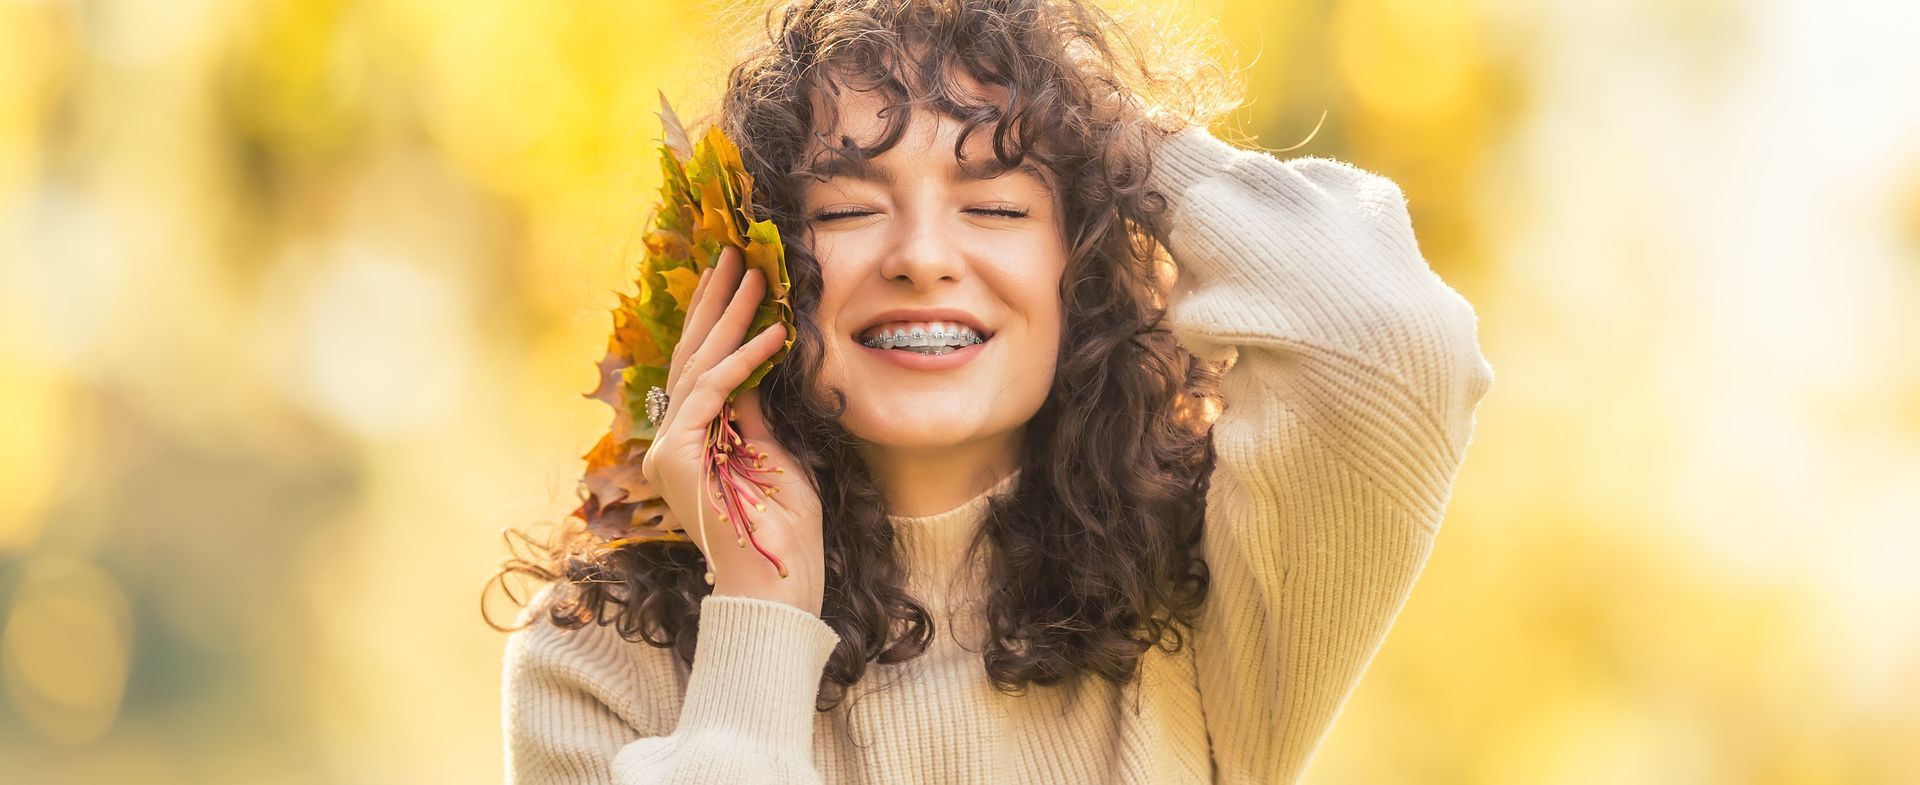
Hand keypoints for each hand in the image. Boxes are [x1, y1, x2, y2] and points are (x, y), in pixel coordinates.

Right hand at [639, 245, 825, 616]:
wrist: (776, 588)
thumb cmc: (785, 534)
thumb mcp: (775, 455)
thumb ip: (755, 413)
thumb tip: (755, 366)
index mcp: (691, 443)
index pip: (701, 369)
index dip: (719, 321)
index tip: (738, 278)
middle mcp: (671, 443)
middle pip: (690, 357)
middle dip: (715, 302)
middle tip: (734, 253)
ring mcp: (669, 450)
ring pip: (698, 366)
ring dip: (731, 316)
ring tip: (756, 275)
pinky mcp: (676, 457)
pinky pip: (712, 392)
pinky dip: (745, 359)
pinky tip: (775, 333)